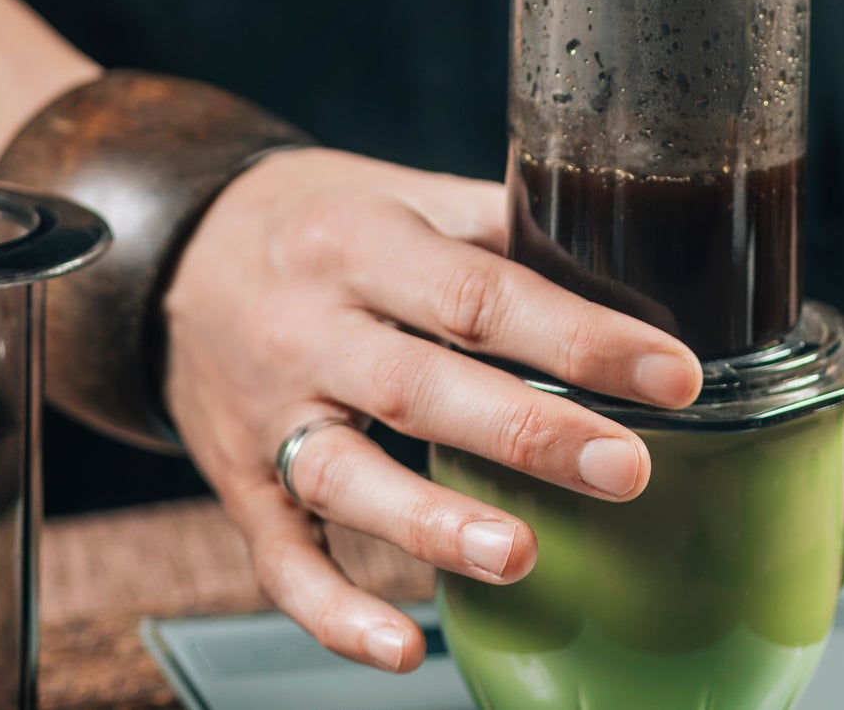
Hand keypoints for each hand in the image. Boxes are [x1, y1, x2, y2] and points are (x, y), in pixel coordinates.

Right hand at [161, 147, 703, 672]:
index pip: (476, 291)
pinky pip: (280, 556)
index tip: (671, 374)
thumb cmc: (316, 224)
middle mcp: (305, 326)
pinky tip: (402, 648)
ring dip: (430, 521)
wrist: (171, 257)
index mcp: (358, 240)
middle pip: (417, 383)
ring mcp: (266, 411)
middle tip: (625, 469)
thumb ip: (499, 228)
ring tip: (519, 556)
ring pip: (344, 473)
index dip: (576, 335)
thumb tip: (632, 271)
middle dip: (524, 431)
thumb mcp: (397, 195)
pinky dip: (333, 611)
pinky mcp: (240, 481)